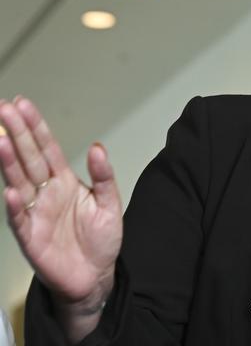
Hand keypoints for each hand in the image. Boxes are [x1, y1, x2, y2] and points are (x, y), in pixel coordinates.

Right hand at [0, 96, 122, 307]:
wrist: (96, 275)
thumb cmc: (100, 239)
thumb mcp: (110, 203)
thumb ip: (103, 176)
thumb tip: (98, 147)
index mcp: (64, 181)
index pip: (46, 148)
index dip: (35, 127)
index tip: (22, 105)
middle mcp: (45, 193)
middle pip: (28, 158)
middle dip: (16, 134)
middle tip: (4, 109)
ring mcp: (35, 213)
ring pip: (19, 182)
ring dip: (9, 163)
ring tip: (0, 140)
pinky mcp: (31, 237)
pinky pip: (20, 220)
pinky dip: (15, 207)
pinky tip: (11, 192)